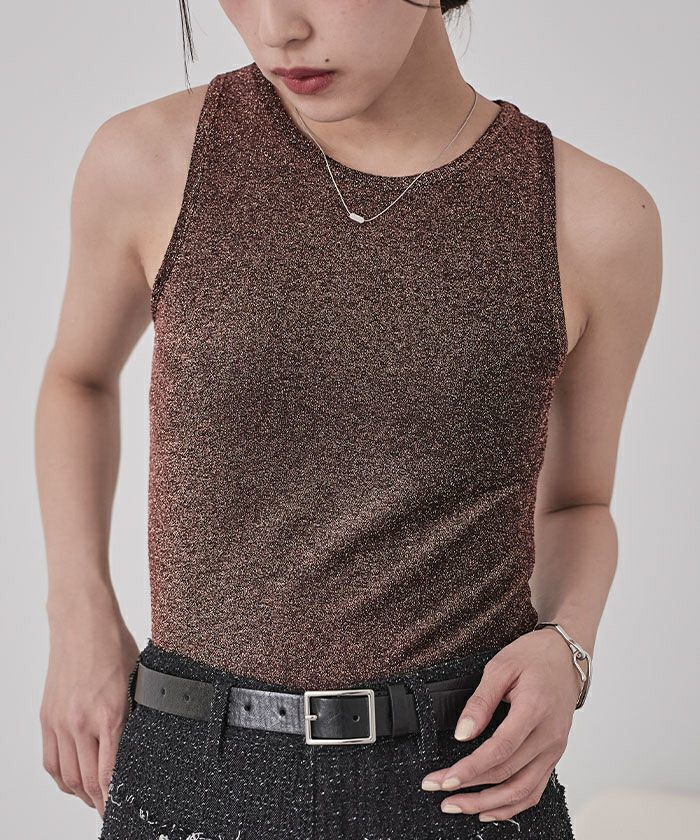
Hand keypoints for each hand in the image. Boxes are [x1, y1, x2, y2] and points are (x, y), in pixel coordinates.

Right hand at [40, 594, 138, 816]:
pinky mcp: (47, 716)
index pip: (111, 773)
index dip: (115, 798)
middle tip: (112, 810)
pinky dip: (62, 778)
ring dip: (82, 794)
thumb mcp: (138, 680)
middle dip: (101, 802)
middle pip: (88, 781)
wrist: (81, 621)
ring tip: (96, 800)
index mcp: (110, 714)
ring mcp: (60, 721)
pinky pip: (51, 760)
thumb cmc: (113, 644)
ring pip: (67, 776)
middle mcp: (81, 722)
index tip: (124, 809)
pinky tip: (74, 782)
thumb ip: (136, 715)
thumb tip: (140, 744)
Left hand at [421, 629, 580, 821]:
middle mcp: (548, 736)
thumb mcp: (500, 666)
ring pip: (522, 790)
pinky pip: (535, 789)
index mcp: (534, 710)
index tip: (445, 779)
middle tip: (438, 789)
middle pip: (507, 774)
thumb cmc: (534, 657)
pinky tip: (489, 809)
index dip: (471, 769)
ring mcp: (554, 749)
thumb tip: (462, 733)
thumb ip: (481, 701)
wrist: (566, 656)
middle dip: (469, 787)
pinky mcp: (553, 755)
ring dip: (488, 804)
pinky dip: (512, 806)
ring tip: (458, 805)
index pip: (500, 750)